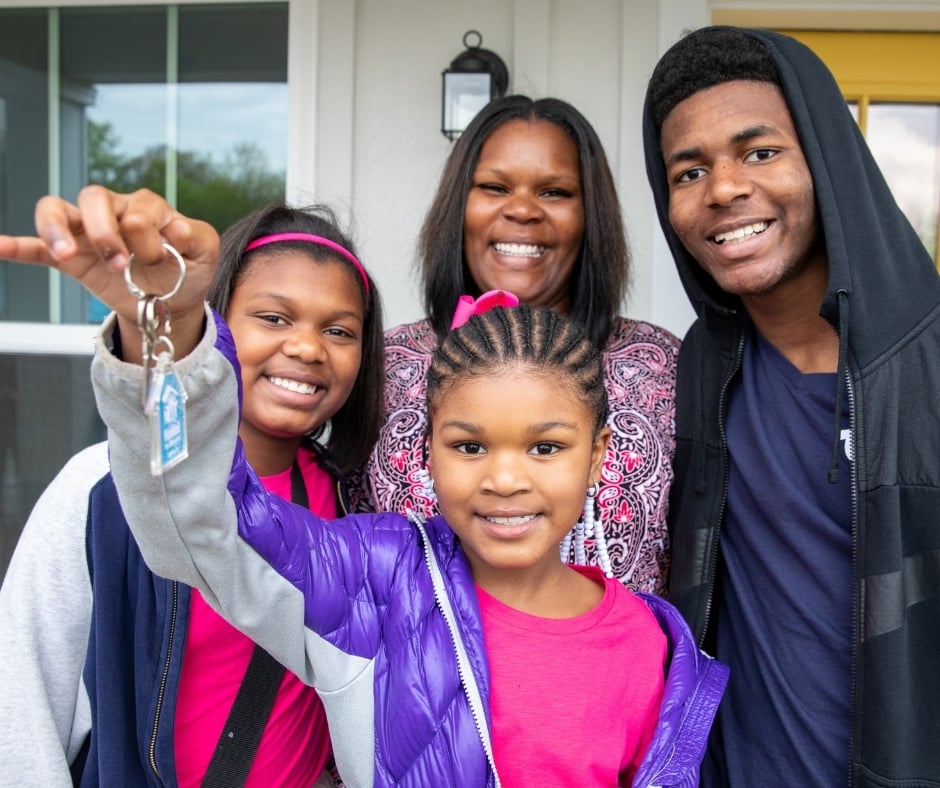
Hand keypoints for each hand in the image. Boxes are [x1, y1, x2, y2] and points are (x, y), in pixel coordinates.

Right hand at [0, 186, 219, 361]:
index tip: (161, 259)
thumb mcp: (204, 253)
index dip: (148, 235)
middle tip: (119, 264)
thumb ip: (195, 236)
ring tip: (68, 255)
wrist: (174, 302)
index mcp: (147, 207)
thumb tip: (175, 228)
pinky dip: (16, 245)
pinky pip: (36, 246)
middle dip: (104, 230)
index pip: (137, 208)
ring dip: (59, 230)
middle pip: (93, 198)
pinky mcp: (71, 258)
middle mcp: (113, 212)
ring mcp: (87, 233)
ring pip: (58, 210)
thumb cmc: (189, 269)